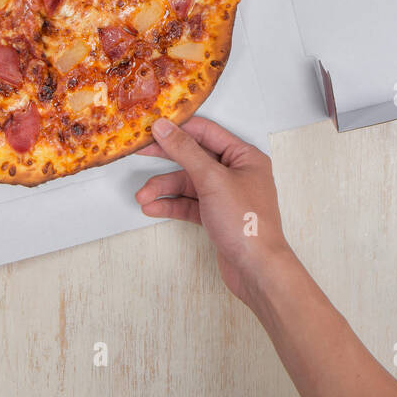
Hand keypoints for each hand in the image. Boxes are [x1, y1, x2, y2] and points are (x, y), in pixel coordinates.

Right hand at [135, 117, 290, 302]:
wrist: (256, 269)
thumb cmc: (247, 223)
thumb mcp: (212, 179)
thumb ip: (186, 151)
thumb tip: (165, 128)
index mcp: (245, 157)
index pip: (207, 133)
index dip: (179, 129)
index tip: (153, 128)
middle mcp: (237, 173)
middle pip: (195, 158)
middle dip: (166, 160)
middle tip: (141, 153)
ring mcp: (226, 196)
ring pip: (189, 184)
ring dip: (164, 189)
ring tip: (143, 197)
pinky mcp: (217, 216)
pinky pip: (190, 204)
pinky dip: (172, 205)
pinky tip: (153, 207)